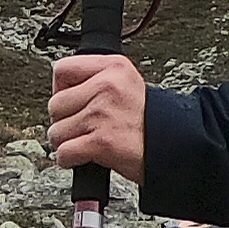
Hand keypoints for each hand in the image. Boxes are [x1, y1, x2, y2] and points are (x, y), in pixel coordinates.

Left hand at [46, 54, 146, 183]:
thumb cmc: (149, 121)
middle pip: (54, 104)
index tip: (72, 101)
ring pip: (56, 131)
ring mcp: (102, 114)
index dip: (61, 90)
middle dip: (64, 121)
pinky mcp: (101, 141)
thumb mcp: (126, 84)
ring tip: (87, 141)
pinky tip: (85, 156)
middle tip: (83, 127)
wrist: (174, 146)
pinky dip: (70, 160)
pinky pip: (64, 153)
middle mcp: (107, 86)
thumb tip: (62, 91)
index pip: (63, 69)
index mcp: (113, 67)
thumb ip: (95, 80)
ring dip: (67, 142)